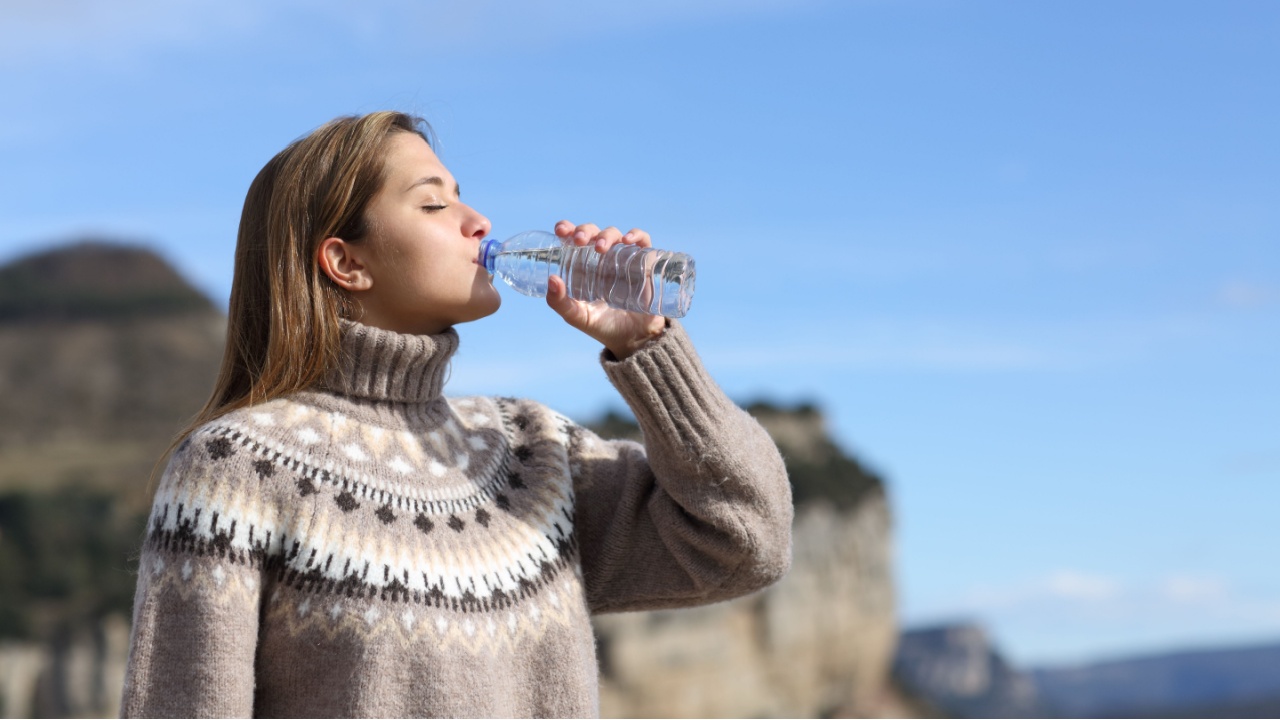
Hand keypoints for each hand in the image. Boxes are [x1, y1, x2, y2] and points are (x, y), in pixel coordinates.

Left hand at [546, 219, 666, 359]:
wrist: (633, 340)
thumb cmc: (603, 326)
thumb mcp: (578, 316)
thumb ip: (560, 303)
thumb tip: (552, 280)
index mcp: (584, 266)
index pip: (574, 240)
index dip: (567, 229)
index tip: (560, 230)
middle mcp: (603, 259)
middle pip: (593, 233)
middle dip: (585, 230)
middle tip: (579, 240)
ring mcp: (624, 259)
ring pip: (615, 234)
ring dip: (606, 235)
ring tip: (600, 248)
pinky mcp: (644, 263)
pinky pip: (643, 242)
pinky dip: (637, 235)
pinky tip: (628, 240)